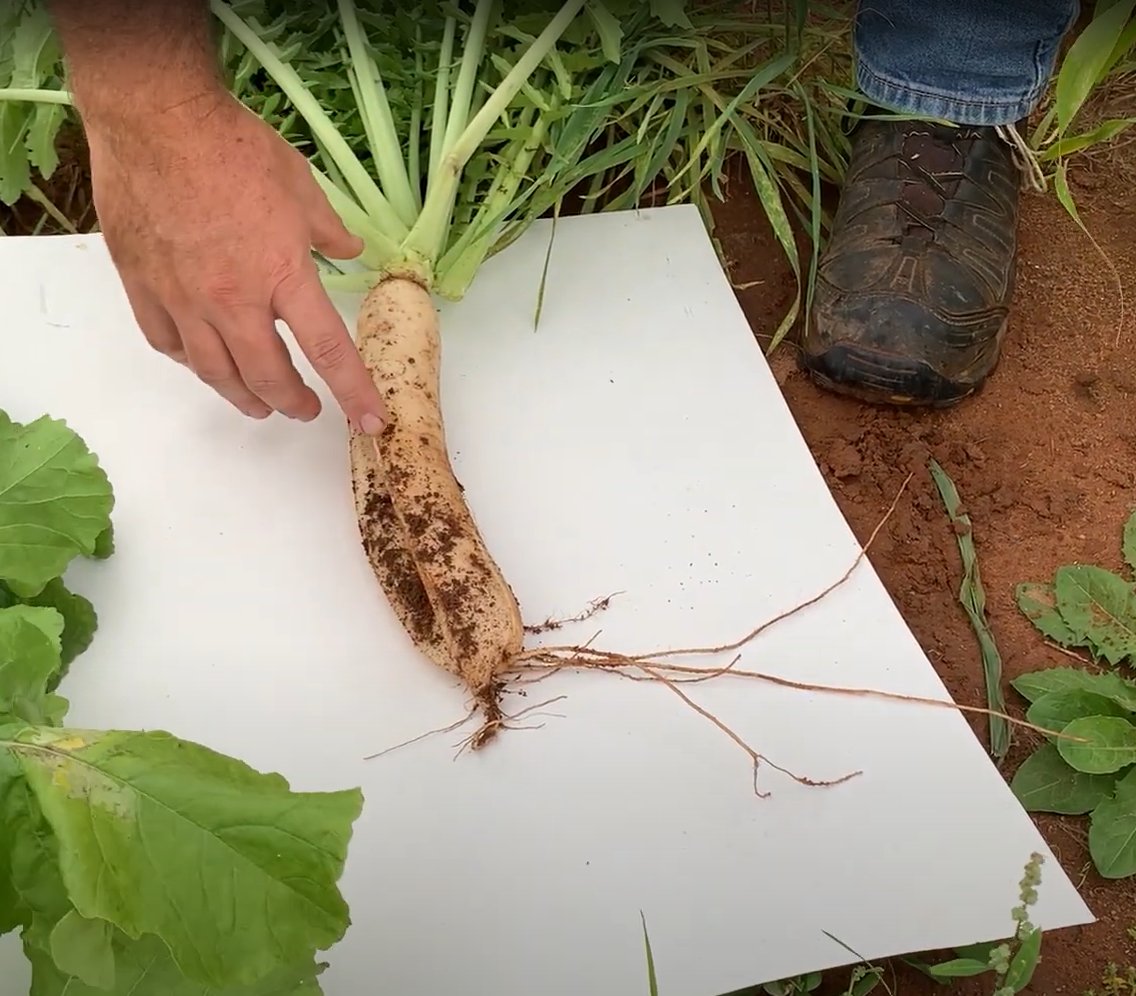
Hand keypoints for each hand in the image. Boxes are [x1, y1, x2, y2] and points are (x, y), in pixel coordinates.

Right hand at [85, 89, 387, 431]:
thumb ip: (329, 231)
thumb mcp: (302, 187)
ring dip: (244, 397)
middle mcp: (233, 301)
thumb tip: (352, 249)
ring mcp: (184, 299)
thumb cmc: (232, 147)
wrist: (155, 121)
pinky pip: (169, 344)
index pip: (329, 351)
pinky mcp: (144, 287)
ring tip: (260, 404)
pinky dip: (192, 363)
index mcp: (283, 275)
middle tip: (306, 409)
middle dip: (293, 403)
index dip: (354, 393)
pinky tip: (204, 363)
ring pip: (216, 373)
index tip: (370, 422)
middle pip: (268, 377)